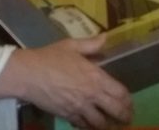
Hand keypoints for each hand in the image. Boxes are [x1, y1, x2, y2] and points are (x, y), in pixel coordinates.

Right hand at [0, 35, 131, 128]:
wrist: (28, 74)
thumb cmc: (50, 57)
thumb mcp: (71, 45)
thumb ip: (91, 44)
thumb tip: (106, 38)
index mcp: (95, 76)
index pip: (120, 93)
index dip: (127, 100)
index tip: (129, 103)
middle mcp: (91, 95)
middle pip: (115, 111)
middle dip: (124, 117)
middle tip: (127, 119)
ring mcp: (79, 108)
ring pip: (100, 123)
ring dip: (107, 125)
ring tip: (111, 125)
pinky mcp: (67, 116)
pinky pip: (83, 126)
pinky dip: (89, 127)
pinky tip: (90, 124)